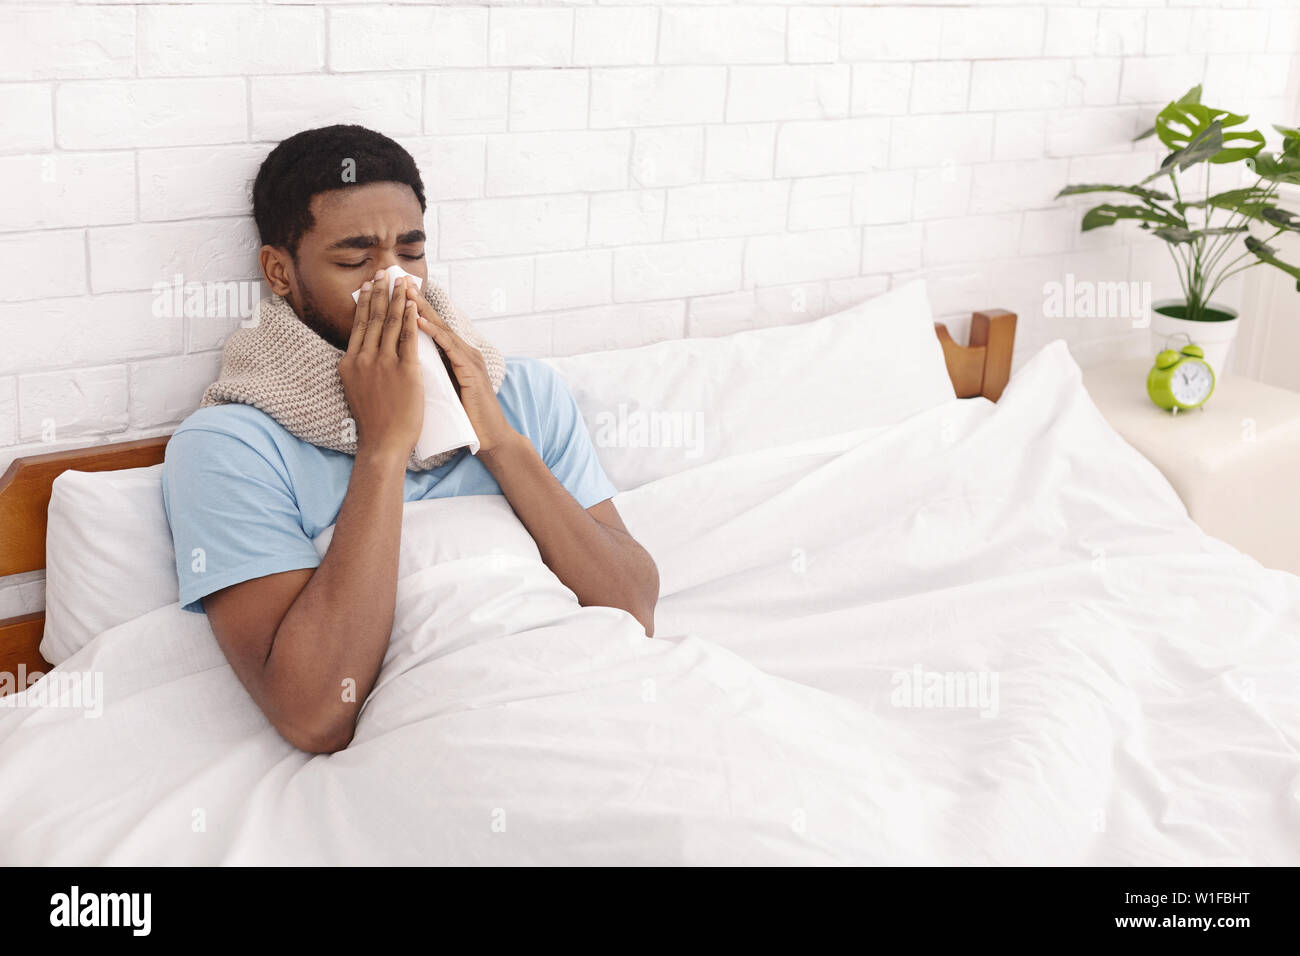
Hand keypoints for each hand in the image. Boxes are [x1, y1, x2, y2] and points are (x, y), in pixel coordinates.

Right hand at [339, 270, 423, 464]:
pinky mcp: (404, 371)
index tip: (370, 284)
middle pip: (373, 318)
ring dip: (398, 299)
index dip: (365, 302)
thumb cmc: (373, 421)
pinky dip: (412, 320)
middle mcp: (363, 359)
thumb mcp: (355, 388)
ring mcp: (383, 364)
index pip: (359, 325)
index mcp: (349, 363)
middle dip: (380, 292)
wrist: (383, 443)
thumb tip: (362, 352)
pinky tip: (415, 306)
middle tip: (385, 272)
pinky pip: (409, 339)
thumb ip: (359, 368)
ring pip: (391, 324)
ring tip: (403, 282)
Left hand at [402, 283, 517, 456]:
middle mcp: (464, 351)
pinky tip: (416, 321)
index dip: (412, 309)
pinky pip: (448, 347)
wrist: (489, 436)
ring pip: (441, 328)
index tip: (393, 292)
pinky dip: (432, 333)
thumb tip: (404, 364)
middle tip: (398, 279)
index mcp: (456, 355)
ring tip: (404, 292)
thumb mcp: (441, 389)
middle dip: (415, 300)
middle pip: (435, 320)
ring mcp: (469, 359)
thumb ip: (429, 372)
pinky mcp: (471, 370)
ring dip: (420, 308)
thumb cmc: (464, 417)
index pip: (431, 326)